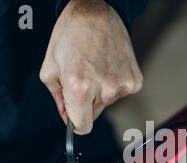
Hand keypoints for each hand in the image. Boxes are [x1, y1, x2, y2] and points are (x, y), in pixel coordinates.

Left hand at [40, 0, 142, 134]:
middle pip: (95, 114)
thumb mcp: (51, 68)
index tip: (75, 116)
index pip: (82, 126)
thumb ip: (58, 99)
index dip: (76, 122)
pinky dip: (115, 84)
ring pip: (108, 103)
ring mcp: (123, 85)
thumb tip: (68, 118)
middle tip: (83, 77)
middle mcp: (104, 89)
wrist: (95, 12)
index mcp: (79, 87)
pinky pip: (122, 93)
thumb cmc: (70, 35)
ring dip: (101, 91)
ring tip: (96, 66)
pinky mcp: (135, 81)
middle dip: (86, 102)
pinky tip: (109, 65)